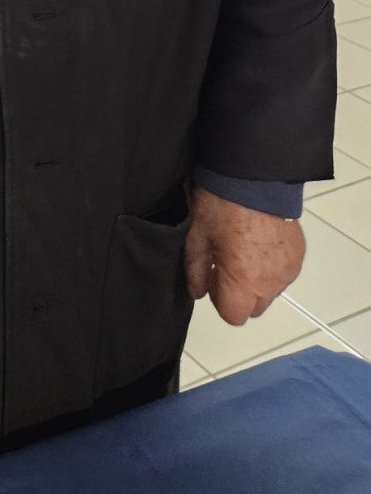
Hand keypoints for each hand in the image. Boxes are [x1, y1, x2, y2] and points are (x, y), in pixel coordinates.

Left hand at [184, 187, 305, 325]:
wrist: (253, 178)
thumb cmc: (221, 207)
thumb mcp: (196, 238)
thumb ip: (195, 272)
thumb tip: (199, 292)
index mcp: (244, 283)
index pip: (233, 316)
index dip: (219, 299)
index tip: (213, 277)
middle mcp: (272, 283)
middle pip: (254, 308)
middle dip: (238, 294)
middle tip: (225, 264)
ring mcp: (289, 270)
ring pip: (270, 292)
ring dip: (257, 280)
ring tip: (243, 249)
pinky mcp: (299, 255)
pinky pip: (283, 273)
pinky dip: (271, 266)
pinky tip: (259, 242)